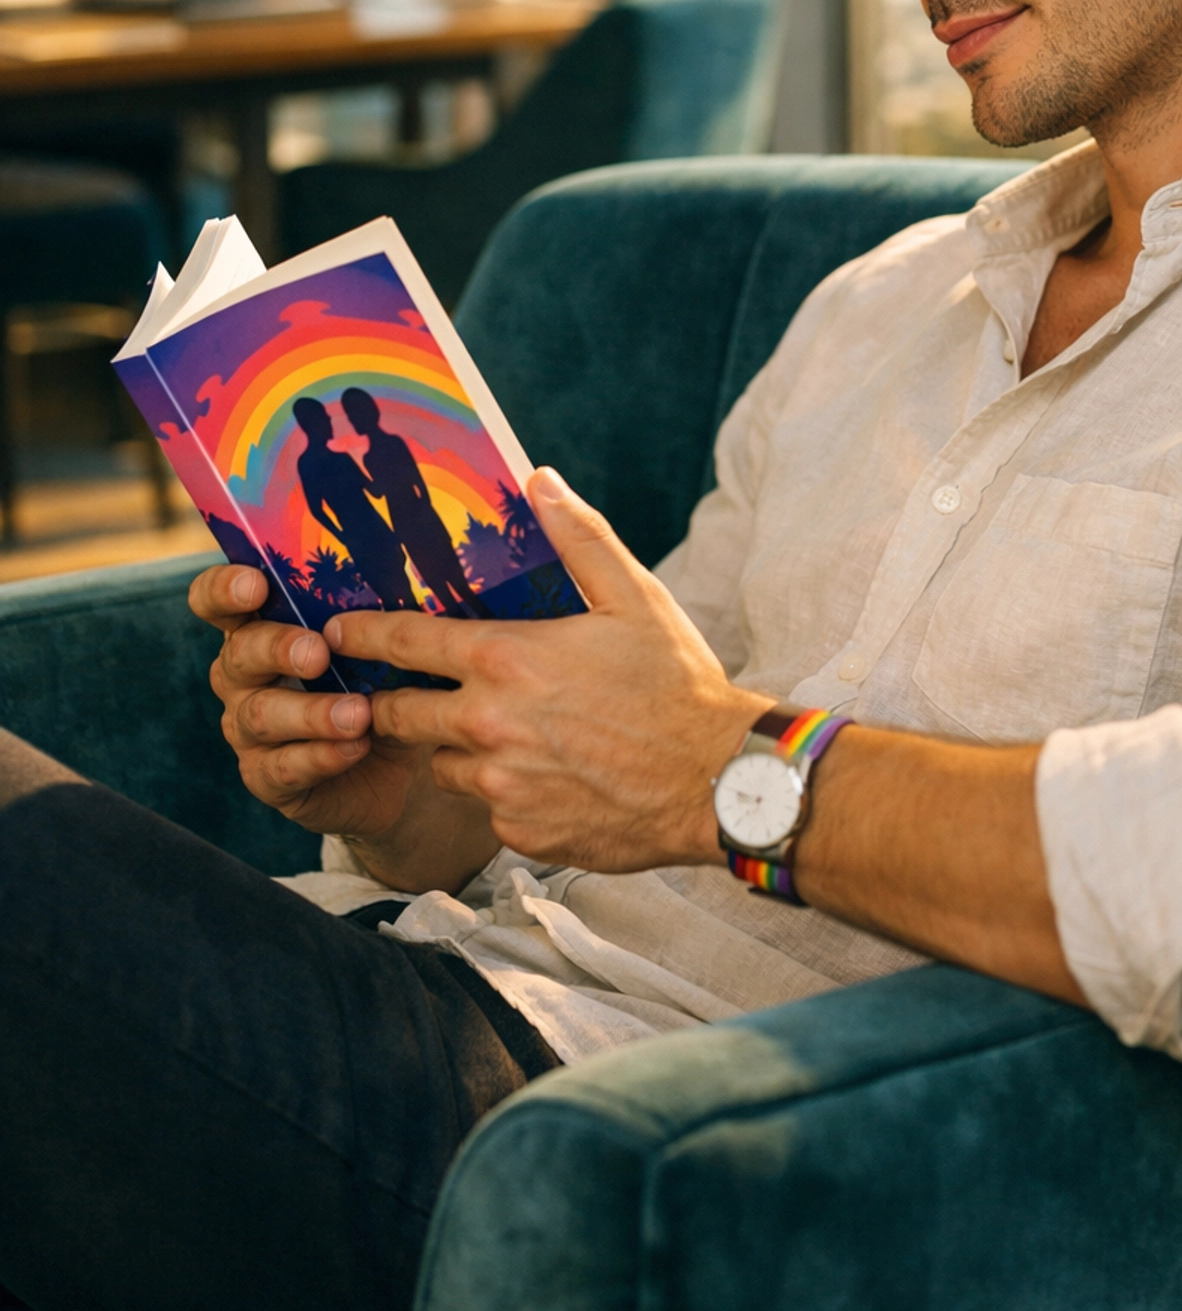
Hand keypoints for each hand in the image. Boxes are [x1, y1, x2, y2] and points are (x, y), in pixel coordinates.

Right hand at [190, 563, 494, 888]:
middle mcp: (243, 676)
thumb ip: (376, 611)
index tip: (255, 584)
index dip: (225, 589)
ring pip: (260, 716)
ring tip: (359, 713)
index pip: (217, 600)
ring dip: (311, 712)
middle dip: (277, 649)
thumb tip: (410, 573)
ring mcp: (249, 729)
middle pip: (238, 654)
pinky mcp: (266, 778)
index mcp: (261, 626)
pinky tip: (355, 747)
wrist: (400, 765)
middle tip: (318, 654)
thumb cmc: (385, 681)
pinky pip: (282, 768)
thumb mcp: (383, 643)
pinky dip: (321, 756)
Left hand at [325, 469, 770, 873]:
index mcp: (507, 660)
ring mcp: (501, 785)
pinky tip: (548, 773)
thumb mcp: (635, 597)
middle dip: (392, 700)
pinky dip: (504, 790)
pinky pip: (488, 806)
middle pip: (399, 713)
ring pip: (443, 762)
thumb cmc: (677, 684)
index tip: (334, 630)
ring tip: (504, 732)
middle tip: (402, 691)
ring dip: (457, 747)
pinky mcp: (519, 831)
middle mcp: (488, 725)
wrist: (719, 783)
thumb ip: (579, 536)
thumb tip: (538, 479)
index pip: (403, 642)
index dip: (360, 633)